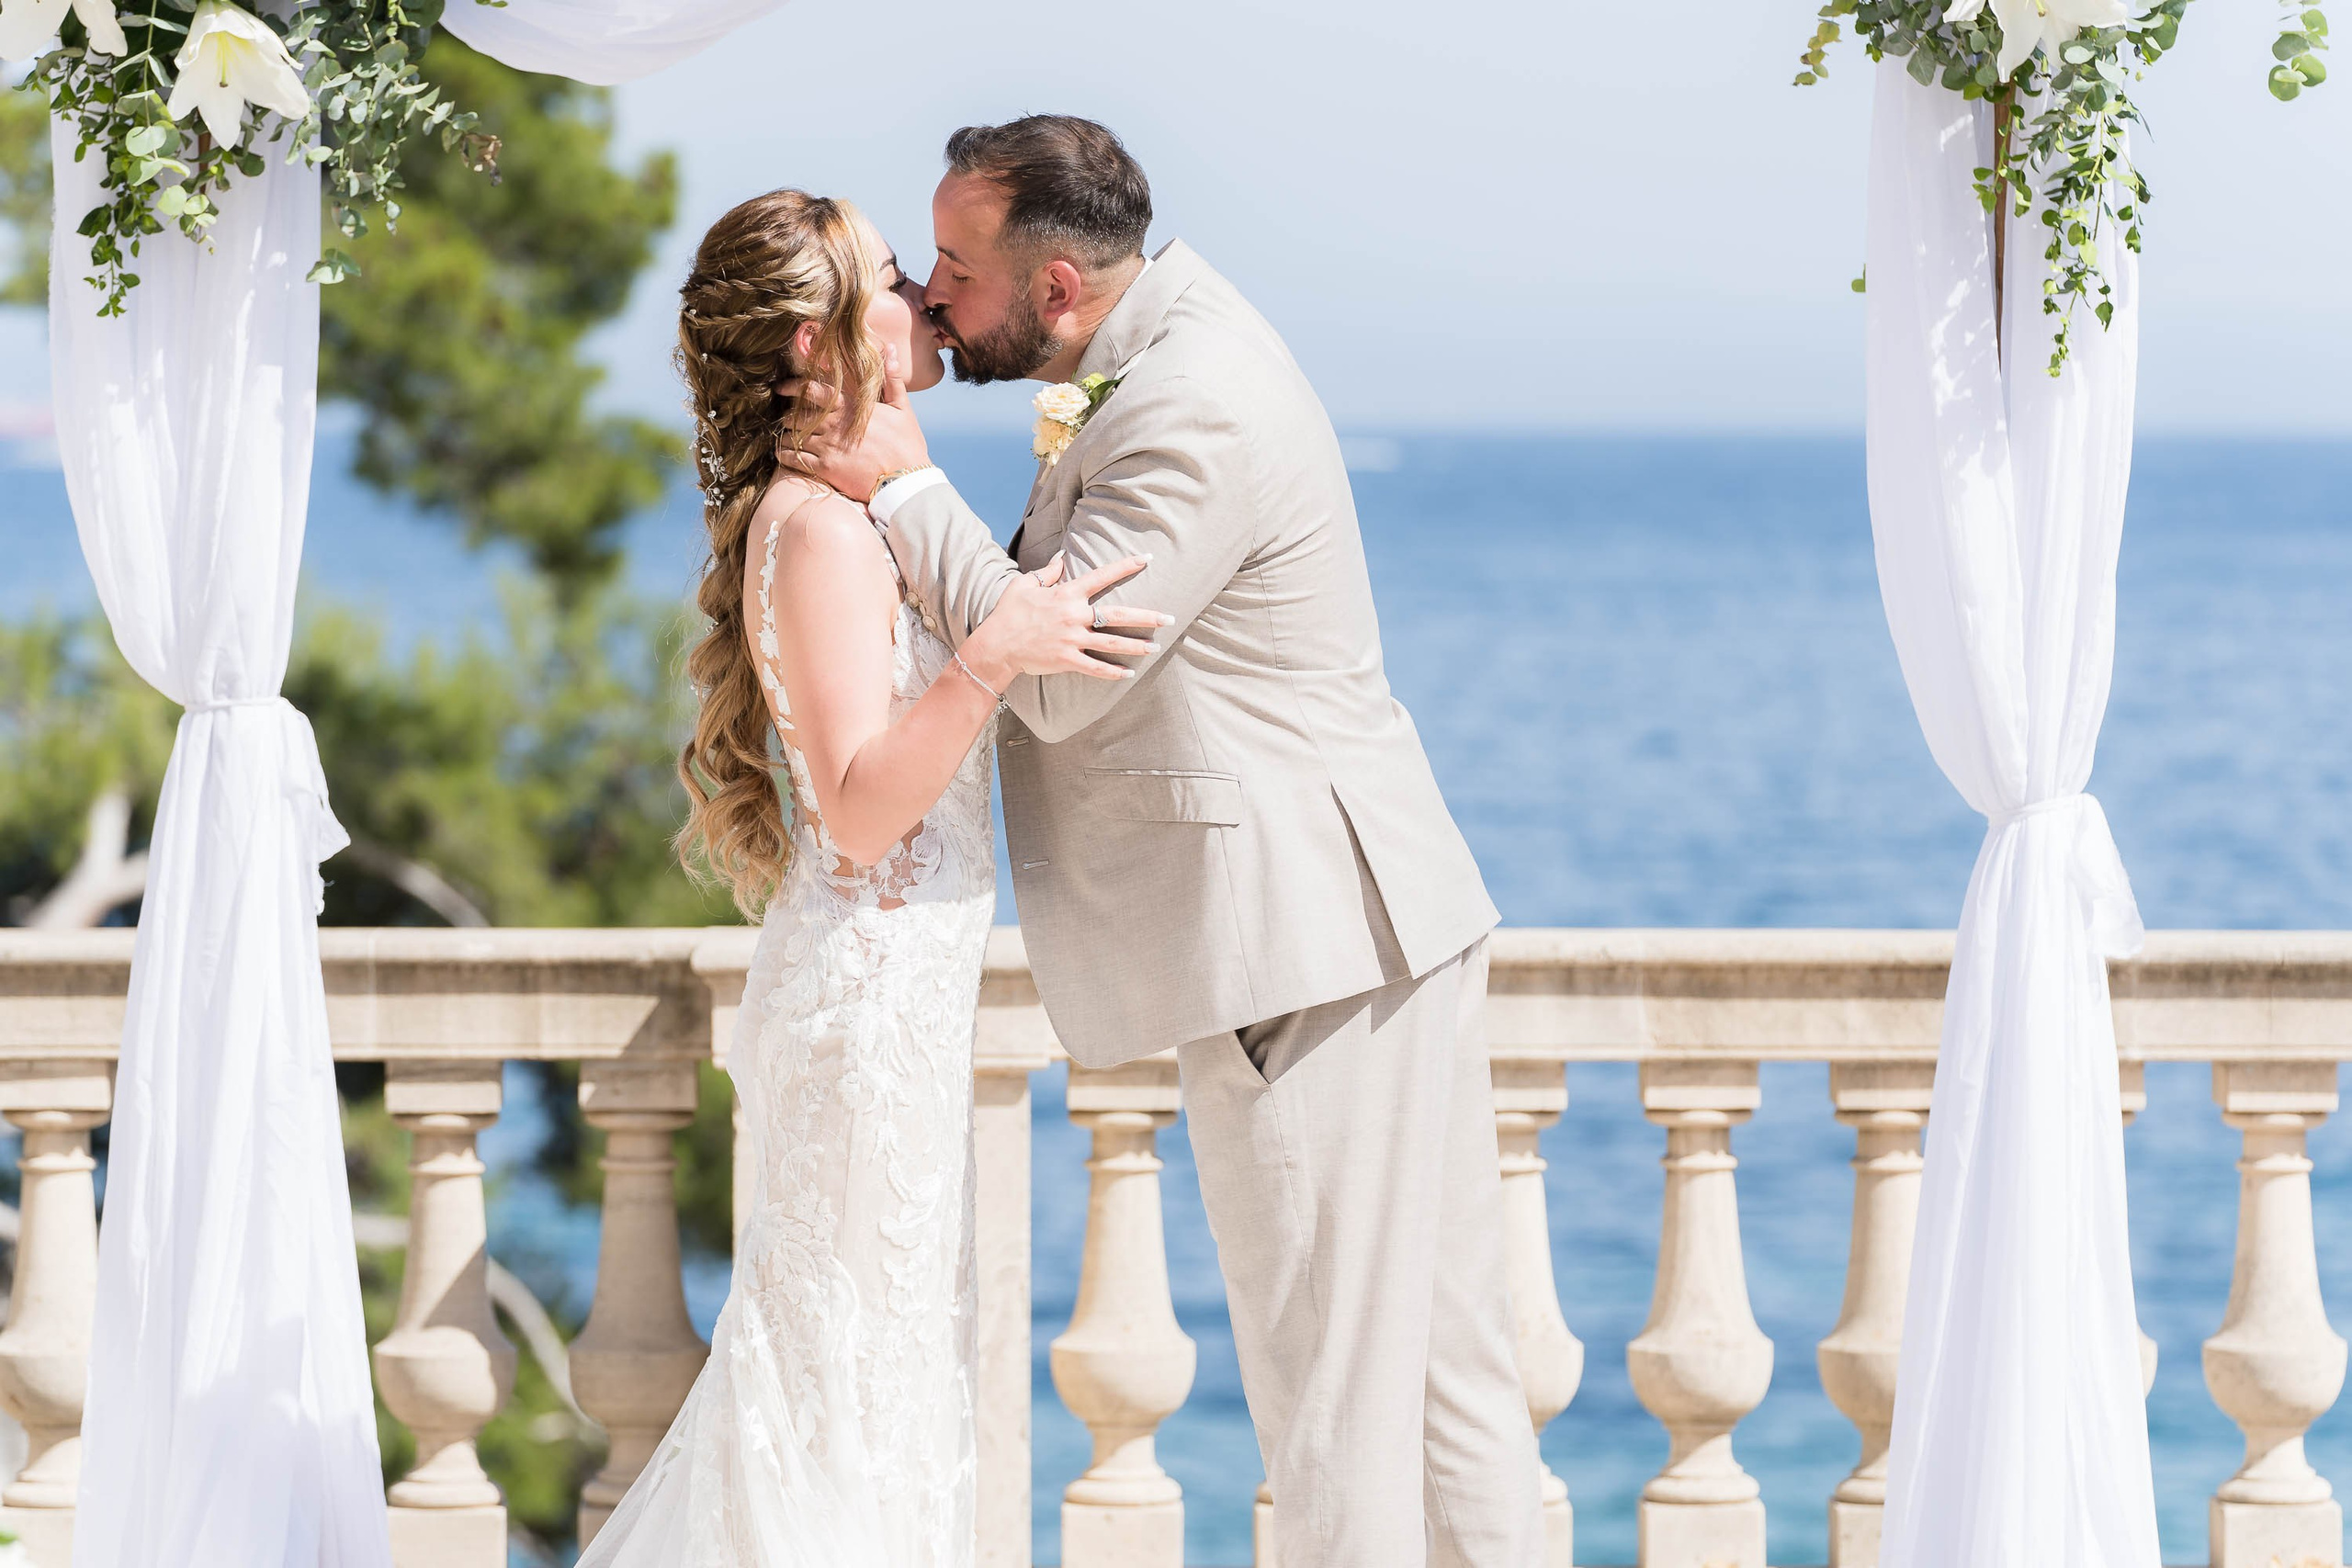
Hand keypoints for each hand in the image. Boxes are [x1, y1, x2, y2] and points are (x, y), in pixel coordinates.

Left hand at [776, 344, 928, 501]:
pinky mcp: (825, 468)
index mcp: (849, 407)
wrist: (906, 480)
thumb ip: (891, 378)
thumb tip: (889, 348)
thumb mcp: (902, 408)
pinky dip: (784, 455)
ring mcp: (827, 446)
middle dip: (788, 416)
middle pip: (796, 414)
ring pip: (792, 437)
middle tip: (785, 419)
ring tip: (785, 437)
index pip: (813, 390)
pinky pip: (794, 459)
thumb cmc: (906, 444)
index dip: (792, 387)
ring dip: (785, 436)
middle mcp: (834, 424)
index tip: (780, 388)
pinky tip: (783, 454)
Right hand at [960, 553, 1170, 688]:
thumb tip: (1062, 558)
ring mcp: (1072, 640)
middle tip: (1169, 618)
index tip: (1147, 560)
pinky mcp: (1066, 660)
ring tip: (1155, 646)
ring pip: (1112, 643)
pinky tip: (1128, 673)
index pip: (1102, 576)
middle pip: (1118, 614)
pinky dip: (1113, 672)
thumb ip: (1047, 572)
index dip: (1126, 566)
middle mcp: (1074, 616)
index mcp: (1067, 594)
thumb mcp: (1025, 585)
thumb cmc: (1009, 612)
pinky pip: (1095, 668)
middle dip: (1146, 616)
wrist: (997, 645)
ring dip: (1137, 646)